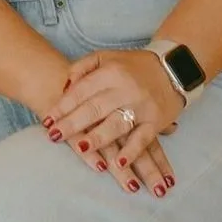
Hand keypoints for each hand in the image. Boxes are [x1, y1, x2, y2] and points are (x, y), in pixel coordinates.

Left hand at [49, 46, 180, 195]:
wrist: (174, 68)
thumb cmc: (133, 66)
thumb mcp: (106, 57)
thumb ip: (82, 67)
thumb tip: (64, 86)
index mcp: (110, 72)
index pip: (81, 91)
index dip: (63, 106)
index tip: (47, 120)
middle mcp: (125, 89)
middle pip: (94, 108)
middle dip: (72, 124)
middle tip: (53, 135)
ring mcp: (141, 106)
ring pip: (116, 124)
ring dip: (97, 138)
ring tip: (80, 148)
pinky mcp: (156, 121)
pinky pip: (143, 138)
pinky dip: (132, 151)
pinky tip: (120, 163)